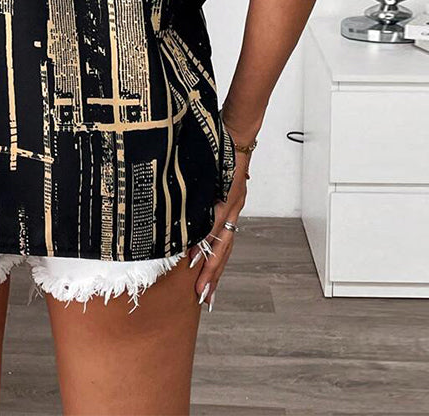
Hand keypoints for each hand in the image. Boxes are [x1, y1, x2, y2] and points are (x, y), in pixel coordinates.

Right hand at [187, 158, 247, 311]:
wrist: (237, 130)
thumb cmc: (223, 151)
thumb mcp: (216, 177)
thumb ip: (207, 195)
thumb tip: (192, 209)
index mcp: (228, 208)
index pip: (222, 245)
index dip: (214, 268)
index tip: (205, 291)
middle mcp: (232, 210)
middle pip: (224, 251)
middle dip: (212, 276)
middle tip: (204, 299)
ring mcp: (231, 204)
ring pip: (221, 242)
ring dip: (210, 266)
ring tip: (200, 285)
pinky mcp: (227, 195)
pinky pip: (216, 221)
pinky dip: (206, 238)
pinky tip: (195, 253)